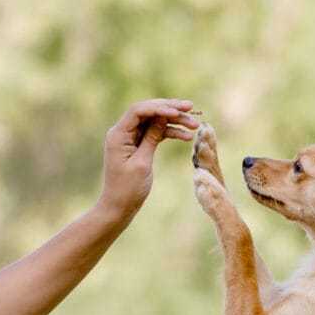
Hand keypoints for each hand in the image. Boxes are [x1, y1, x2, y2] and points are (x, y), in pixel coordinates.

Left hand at [96, 98, 198, 219]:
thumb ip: (152, 137)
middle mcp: (122, 132)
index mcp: (118, 135)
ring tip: (195, 124)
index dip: (159, 107)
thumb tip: (162, 116)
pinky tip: (186, 136)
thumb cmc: (128, 189)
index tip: (178, 112)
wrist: (119, 207)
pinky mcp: (138, 145)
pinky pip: (155, 133)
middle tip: (191, 107)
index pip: (138, 111)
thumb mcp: (142, 163)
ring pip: (154, 121)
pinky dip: (170, 133)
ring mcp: (130, 138)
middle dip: (170, 109)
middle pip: (148, 111)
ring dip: (174, 121)